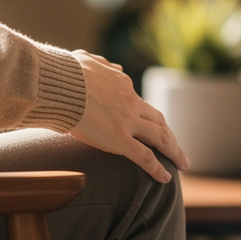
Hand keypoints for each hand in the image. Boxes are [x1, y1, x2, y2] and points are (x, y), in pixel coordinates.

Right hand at [69, 51, 189, 181]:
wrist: (57, 85)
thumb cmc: (64, 73)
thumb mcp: (87, 61)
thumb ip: (103, 65)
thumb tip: (115, 69)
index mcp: (122, 84)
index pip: (139, 103)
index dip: (147, 117)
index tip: (150, 128)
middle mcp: (130, 102)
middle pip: (158, 121)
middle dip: (170, 136)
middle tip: (177, 149)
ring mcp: (127, 121)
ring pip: (160, 137)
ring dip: (174, 151)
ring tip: (183, 164)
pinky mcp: (119, 138)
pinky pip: (144, 156)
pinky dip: (157, 168)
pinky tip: (165, 178)